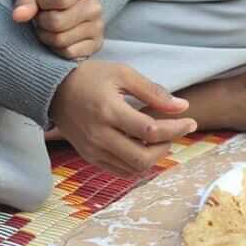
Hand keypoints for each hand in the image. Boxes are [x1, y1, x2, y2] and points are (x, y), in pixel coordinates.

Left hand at [12, 0, 102, 58]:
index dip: (42, 3)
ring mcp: (98, 25)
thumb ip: (25, 0)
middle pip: (57, 22)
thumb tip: (18, 16)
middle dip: (42, 23)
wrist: (66, 8)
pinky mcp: (96, 44)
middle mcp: (94, 5)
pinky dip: (57, 49)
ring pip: (61, 40)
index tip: (41, 2)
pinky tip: (58, 38)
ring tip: (48, 28)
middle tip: (41, 19)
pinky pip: (69, 53)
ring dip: (47, 37)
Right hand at [50, 62, 197, 177]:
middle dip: (166, 148)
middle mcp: (100, 135)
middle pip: (142, 158)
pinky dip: (137, 164)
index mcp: (109, 111)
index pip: (149, 131)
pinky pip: (119, 171)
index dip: (175, 129)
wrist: (54, 90)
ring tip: (161, 139)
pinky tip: (144, 146)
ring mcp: (93, 150)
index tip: (191, 122)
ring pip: (132, 169)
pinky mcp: (90, 157)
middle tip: (175, 132)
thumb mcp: (123, 74)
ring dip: (153, 157)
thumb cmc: (91, 77)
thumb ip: (152, 91)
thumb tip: (182, 106)